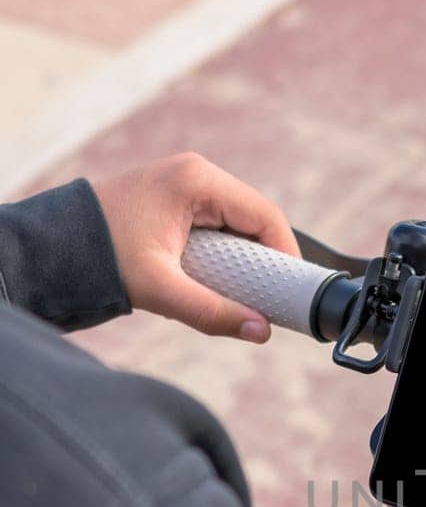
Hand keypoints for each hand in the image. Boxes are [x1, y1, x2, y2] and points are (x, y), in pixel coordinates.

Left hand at [91, 153, 299, 342]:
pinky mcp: (176, 202)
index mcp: (196, 180)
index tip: (293, 293)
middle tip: (273, 300)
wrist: (51, 248)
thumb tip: (261, 332)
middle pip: (255, 219)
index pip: (265, 215)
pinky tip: (221, 282)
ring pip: (238, 225)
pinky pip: (218, 227)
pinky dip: (226, 256)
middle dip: (267, 261)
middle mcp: (195, 175)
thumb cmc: (98, 257)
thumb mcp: (159, 288)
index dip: (286, 255)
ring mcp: (185, 186)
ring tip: (247, 296)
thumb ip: (212, 312)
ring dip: (246, 260)